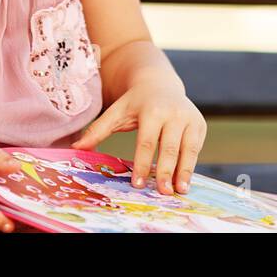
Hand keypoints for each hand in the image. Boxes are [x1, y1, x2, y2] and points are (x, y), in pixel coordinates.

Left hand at [69, 77, 206, 195]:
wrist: (159, 83)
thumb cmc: (134, 103)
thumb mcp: (116, 112)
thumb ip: (98, 130)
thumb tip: (76, 148)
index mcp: (151, 110)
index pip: (147, 142)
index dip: (143, 164)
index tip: (138, 185)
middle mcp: (173, 112)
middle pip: (169, 147)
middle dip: (166, 171)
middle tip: (163, 193)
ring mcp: (190, 117)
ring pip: (188, 149)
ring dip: (184, 171)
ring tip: (179, 190)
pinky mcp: (200, 124)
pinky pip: (196, 148)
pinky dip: (191, 165)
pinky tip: (184, 180)